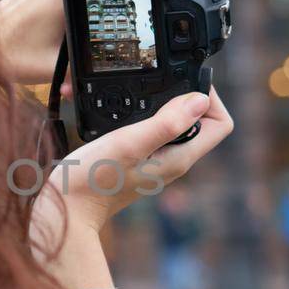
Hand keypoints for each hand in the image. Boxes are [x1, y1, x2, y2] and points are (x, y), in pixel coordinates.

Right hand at [31, 90, 233, 288]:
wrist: (67, 208)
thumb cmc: (93, 180)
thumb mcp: (130, 143)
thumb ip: (166, 123)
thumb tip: (201, 100)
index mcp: (180, 156)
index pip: (221, 123)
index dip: (210, 97)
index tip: (183, 82)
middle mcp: (173, 160)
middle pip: (199, 120)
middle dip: (185, 94)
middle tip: (158, 81)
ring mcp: (155, 161)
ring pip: (174, 123)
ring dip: (161, 102)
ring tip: (139, 90)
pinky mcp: (138, 159)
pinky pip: (151, 129)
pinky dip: (141, 113)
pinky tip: (121, 108)